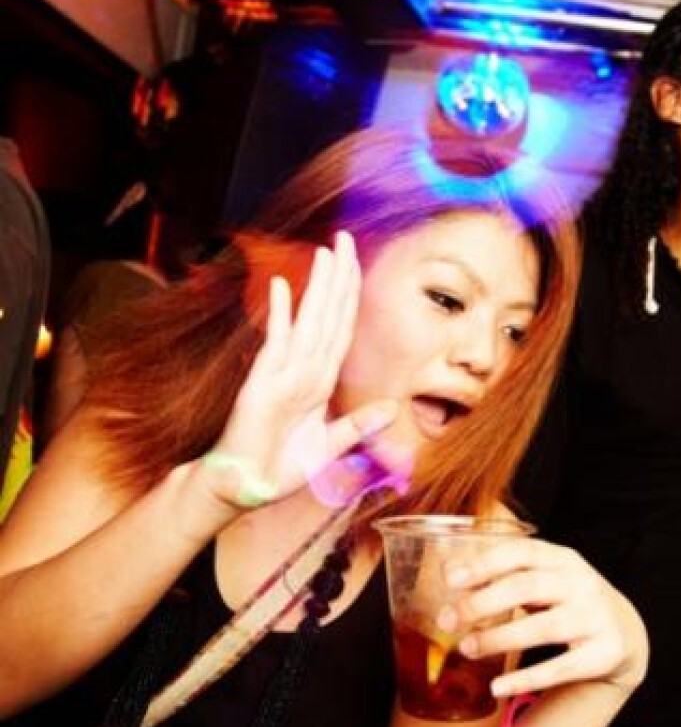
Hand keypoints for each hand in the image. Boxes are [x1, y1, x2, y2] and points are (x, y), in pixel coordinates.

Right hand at [203, 234, 398, 509]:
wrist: (243, 487)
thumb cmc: (279, 467)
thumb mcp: (329, 447)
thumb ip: (357, 426)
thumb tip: (391, 408)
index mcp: (318, 381)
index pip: (340, 329)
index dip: (349, 297)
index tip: (356, 264)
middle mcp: (302, 370)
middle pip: (326, 316)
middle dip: (338, 278)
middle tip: (343, 239)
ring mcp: (281, 374)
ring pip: (307, 323)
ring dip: (317, 288)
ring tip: (325, 252)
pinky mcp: (261, 385)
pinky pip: (275, 346)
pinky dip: (279, 316)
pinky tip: (281, 287)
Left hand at [437, 537, 648, 698]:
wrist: (625, 632)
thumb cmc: (569, 600)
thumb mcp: (548, 578)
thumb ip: (508, 575)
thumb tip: (451, 577)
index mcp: (563, 559)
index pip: (521, 552)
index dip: (484, 563)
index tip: (450, 579)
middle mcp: (582, 584)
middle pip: (527, 587)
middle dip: (482, 602)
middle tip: (448, 620)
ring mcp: (595, 618)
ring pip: (542, 627)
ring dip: (498, 638)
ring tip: (467, 649)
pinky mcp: (603, 654)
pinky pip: (559, 669)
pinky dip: (525, 679)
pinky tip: (497, 687)